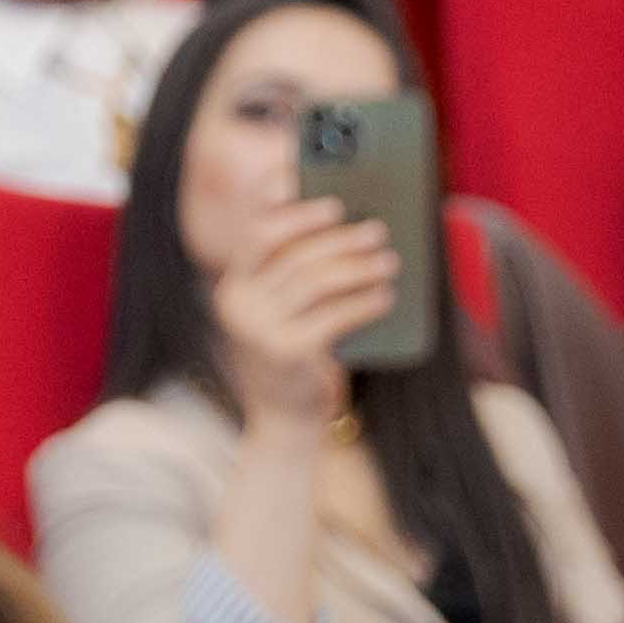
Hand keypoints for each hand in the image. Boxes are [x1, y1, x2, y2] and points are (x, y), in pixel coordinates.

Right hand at [205, 193, 399, 436]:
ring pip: (315, 281)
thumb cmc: (294, 356)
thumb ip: (295, 275)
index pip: (258, 234)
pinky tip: (385, 296)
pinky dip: (364, 303)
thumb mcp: (284, 313)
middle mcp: (238, 305)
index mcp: (234, 287)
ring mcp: (257, 330)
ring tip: (389, 262)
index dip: (293, 211)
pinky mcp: (285, 353)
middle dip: (339, 238)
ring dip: (358, 267)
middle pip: (293, 254)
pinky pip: (333, 315)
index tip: (333, 200)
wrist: (284, 421)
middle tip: (376, 229)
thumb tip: (350, 227)